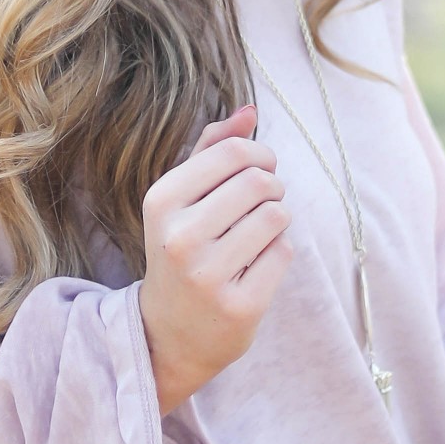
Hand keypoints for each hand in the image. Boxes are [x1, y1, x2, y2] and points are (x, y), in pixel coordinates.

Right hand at [139, 107, 291, 412]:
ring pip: (277, 216)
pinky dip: (279, 251)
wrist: (169, 332)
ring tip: (260, 233)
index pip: (233, 152)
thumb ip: (211, 151)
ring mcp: (208, 276)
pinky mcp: (239, 306)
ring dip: (278, 219)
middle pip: (260, 182)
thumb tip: (249, 111)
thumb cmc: (182, 250)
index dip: (260, 155)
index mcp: (161, 202)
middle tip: (265, 202)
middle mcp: (180, 238)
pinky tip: (257, 265)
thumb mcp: (182, 200)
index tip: (260, 170)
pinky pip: (284, 252)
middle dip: (273, 186)